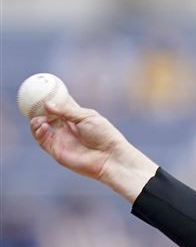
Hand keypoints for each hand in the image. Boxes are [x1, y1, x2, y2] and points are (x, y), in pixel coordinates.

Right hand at [29, 95, 157, 201]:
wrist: (111, 158)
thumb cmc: (105, 136)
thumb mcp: (87, 117)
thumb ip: (67, 110)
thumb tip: (47, 103)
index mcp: (75, 118)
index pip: (59, 106)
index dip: (50, 98)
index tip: (41, 88)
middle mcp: (66, 129)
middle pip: (46, 116)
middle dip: (37, 109)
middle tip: (33, 102)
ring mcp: (60, 140)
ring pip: (40, 128)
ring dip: (35, 120)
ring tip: (42, 118)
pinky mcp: (57, 152)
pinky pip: (41, 140)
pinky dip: (37, 132)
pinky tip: (43, 126)